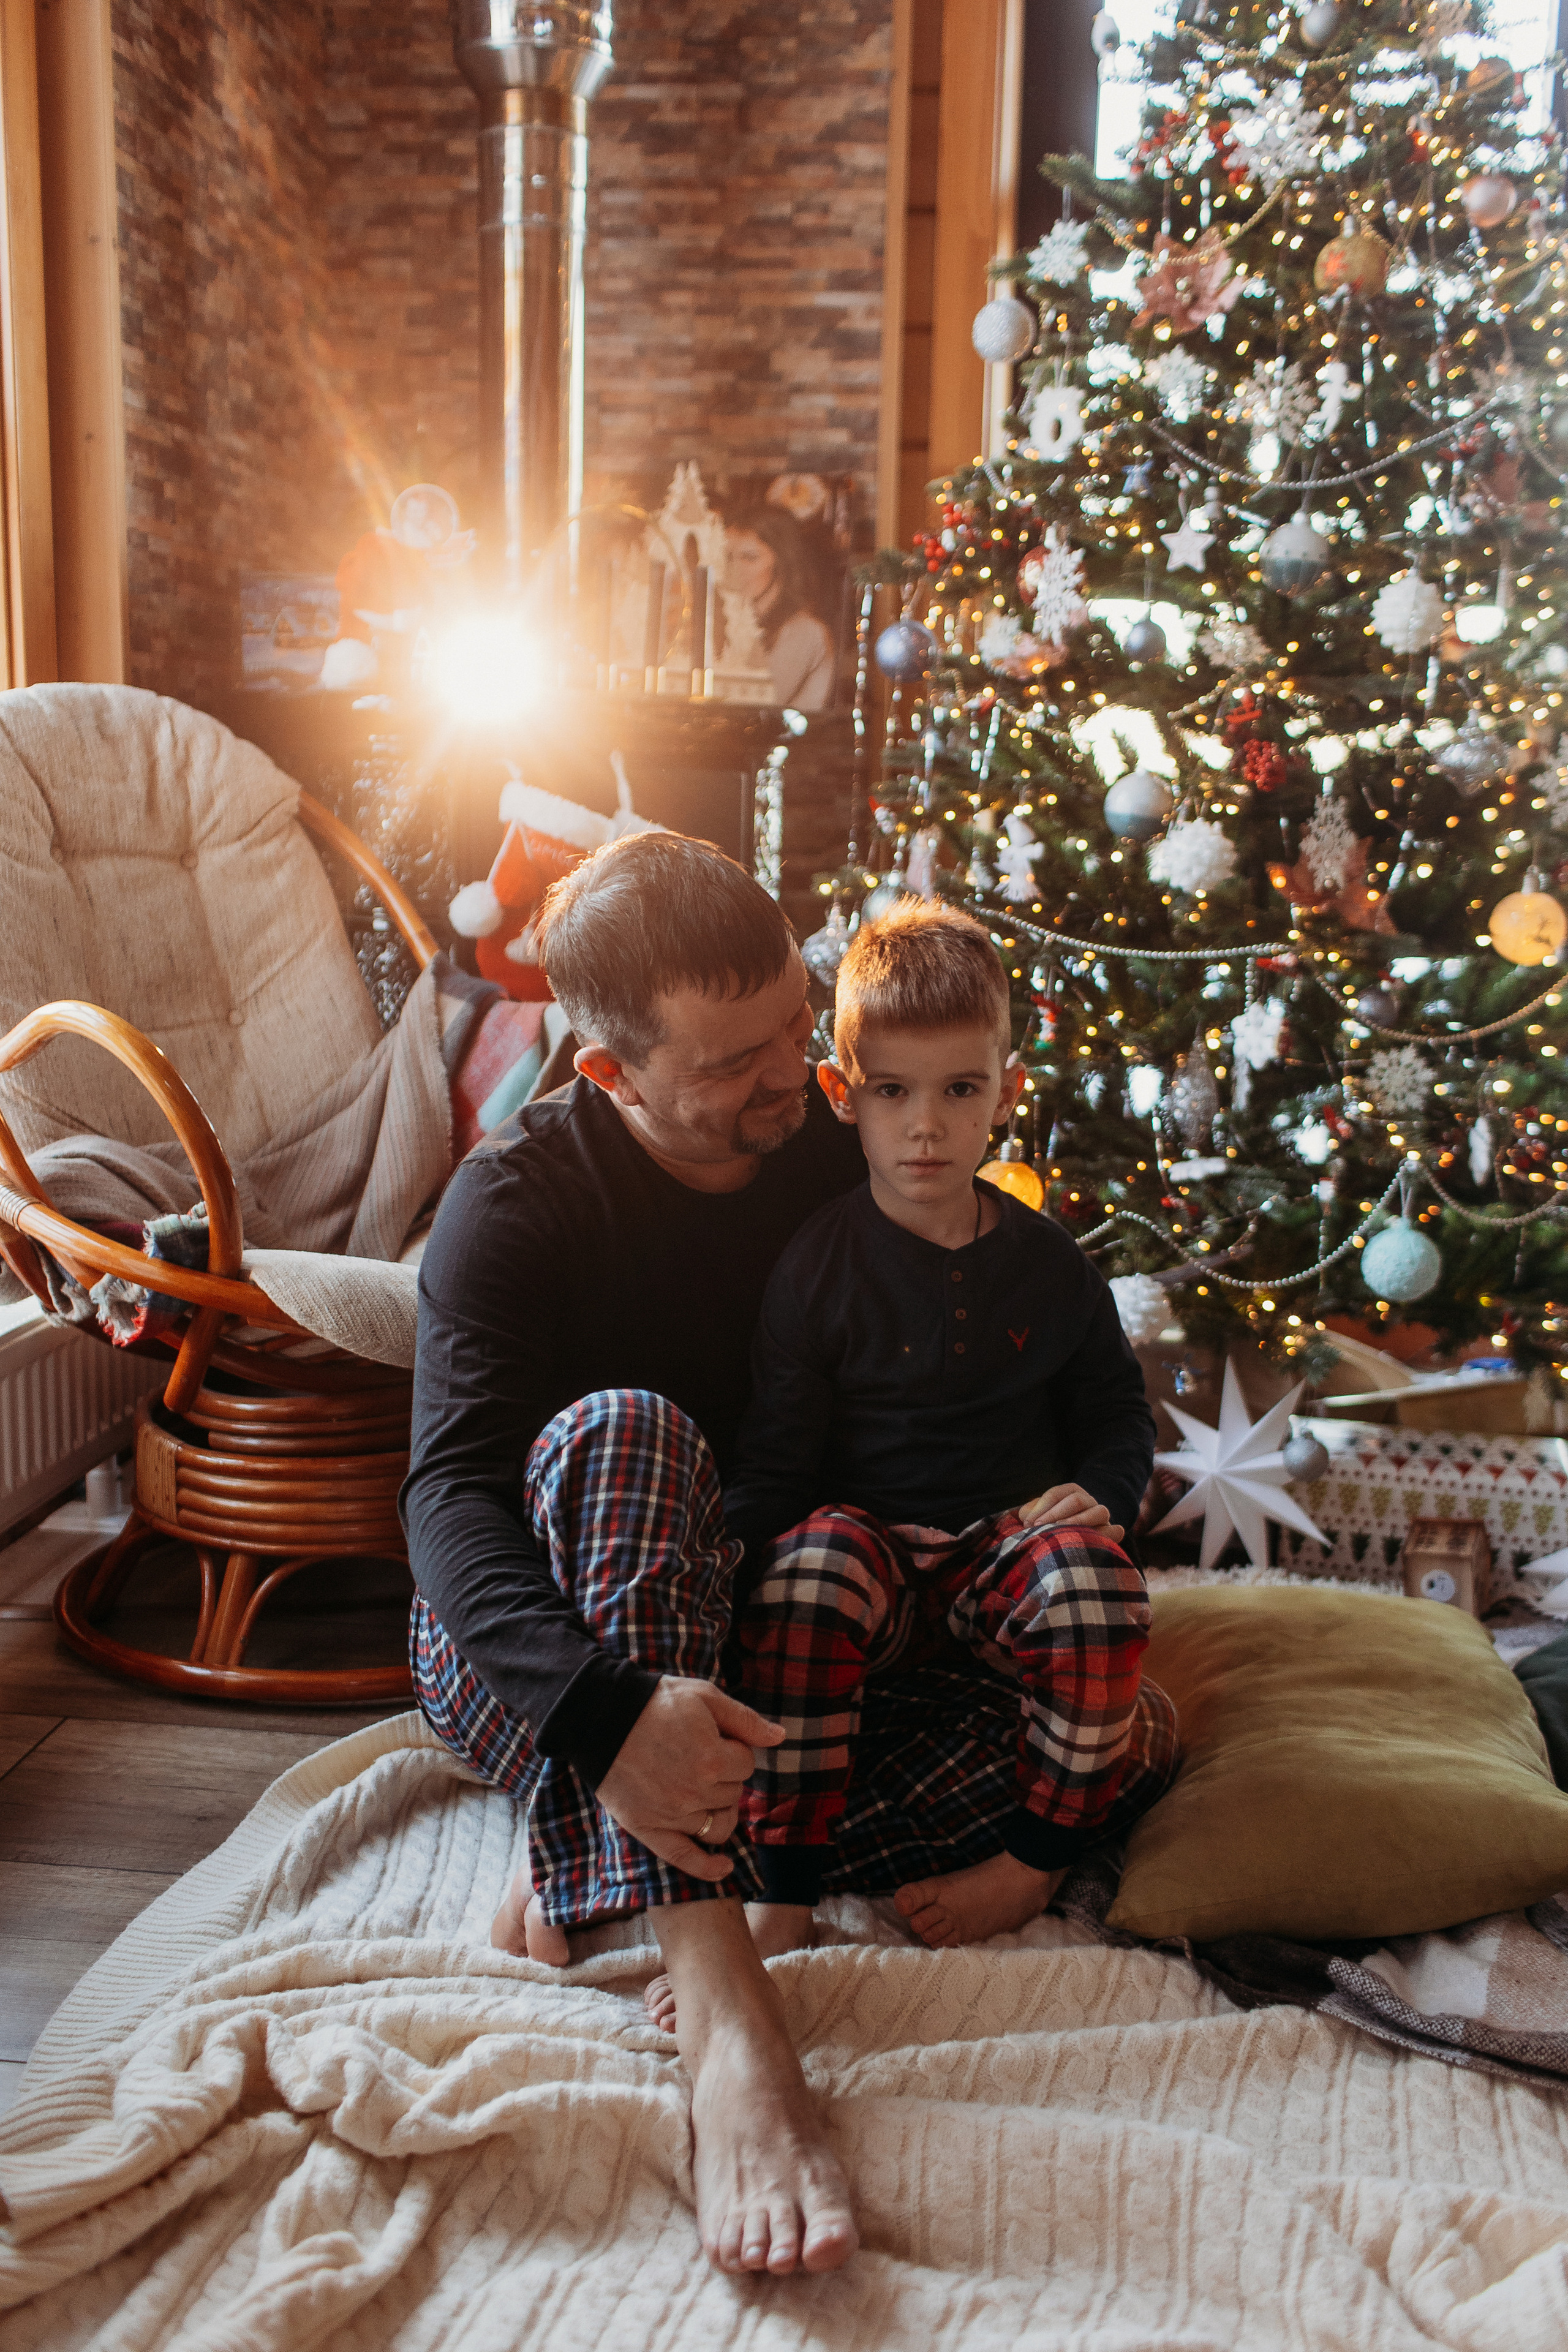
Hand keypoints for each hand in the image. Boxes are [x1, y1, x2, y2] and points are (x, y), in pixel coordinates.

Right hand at [595, 1676, 784, 1881]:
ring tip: (708, 1793)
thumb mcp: (704, 1697)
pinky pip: (686, 1858)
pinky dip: (708, 1868)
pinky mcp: (649, 1829)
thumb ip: (745, 1720)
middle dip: (726, 1775)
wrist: (600, 1717)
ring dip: (720, 1811)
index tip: (714, 1737)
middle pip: (733, 1793)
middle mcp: (696, 1792)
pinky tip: (725, 1868)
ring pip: (719, 1826)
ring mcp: (673, 1815)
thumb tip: (781, 1738)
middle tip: (701, 1756)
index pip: (746, 1764)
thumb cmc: (654, 1702)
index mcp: (714, 1758)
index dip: (734, 1748)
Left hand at [1016, 1482, 1123, 1542]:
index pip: (1056, 1493)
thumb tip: (1024, 1516)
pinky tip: (1096, 1541)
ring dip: (1079, 1522)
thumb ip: (1030, 1513)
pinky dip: (1109, 1534)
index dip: (1041, 1507)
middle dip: (1055, 1513)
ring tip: (1061, 1532)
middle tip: (1039, 1527)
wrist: (1076, 1535)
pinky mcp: (1111, 1532)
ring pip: (1098, 1511)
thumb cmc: (1052, 1524)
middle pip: (1075, 1500)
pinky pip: (1115, 1530)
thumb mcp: (1040, 1515)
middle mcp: (1089, 1501)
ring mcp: (1102, 1515)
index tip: (1028, 1522)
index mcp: (1071, 1491)